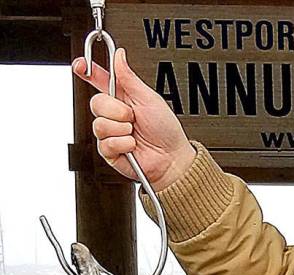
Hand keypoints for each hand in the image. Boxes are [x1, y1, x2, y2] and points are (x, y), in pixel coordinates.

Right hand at [72, 47, 195, 190]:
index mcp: (122, 97)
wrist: (172, 159)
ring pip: (99, 124)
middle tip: (132, 117)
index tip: (81, 65)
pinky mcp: (109, 151)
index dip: (87, 71)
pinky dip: (122, 144)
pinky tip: (132, 146)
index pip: (98, 80)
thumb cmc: (166, 130)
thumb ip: (129, 78)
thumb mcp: (149, 99)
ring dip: (121, 129)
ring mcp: (111, 133)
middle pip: (96, 103)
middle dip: (116, 110)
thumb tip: (119, 55)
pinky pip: (105, 143)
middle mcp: (114, 114)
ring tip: (134, 133)